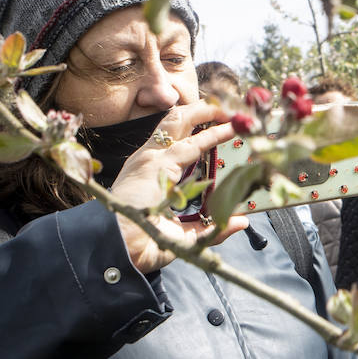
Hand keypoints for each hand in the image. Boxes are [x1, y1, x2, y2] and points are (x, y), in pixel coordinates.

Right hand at [109, 102, 248, 272]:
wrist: (117, 249)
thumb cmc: (143, 245)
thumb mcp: (184, 235)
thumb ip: (210, 227)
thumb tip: (240, 221)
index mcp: (149, 173)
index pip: (174, 142)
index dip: (196, 130)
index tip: (217, 124)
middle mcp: (148, 160)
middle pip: (175, 123)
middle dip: (201, 111)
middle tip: (227, 109)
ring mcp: (150, 159)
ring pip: (180, 122)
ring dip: (207, 112)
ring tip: (230, 108)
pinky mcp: (156, 163)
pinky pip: (192, 143)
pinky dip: (214, 133)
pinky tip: (230, 128)